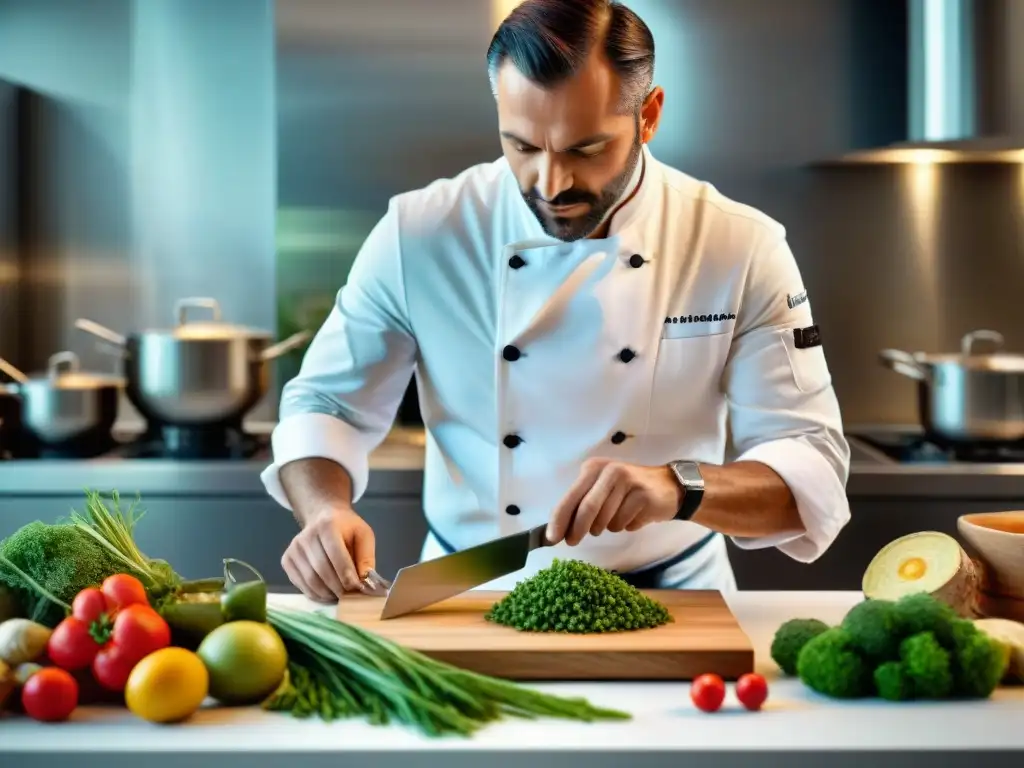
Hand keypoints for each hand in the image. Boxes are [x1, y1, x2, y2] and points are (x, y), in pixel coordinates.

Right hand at [281, 507, 375, 601]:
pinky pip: (300, 584)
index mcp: (327, 526)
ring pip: (310, 580)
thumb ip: (366, 557)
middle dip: (338, 587)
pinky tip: (327, 594)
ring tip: (340, 597)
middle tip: (351, 597)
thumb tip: (365, 582)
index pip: (336, 554)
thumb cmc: (347, 528)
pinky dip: (315, 594)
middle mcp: (306, 536)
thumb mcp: (363, 535)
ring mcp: (294, 549)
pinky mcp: (286, 560)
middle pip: (322, 569)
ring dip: (327, 594)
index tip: (357, 588)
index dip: (347, 575)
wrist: (322, 517)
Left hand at [546, 458, 682, 546]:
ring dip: (606, 527)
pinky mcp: (643, 496)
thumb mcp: (602, 489)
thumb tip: (559, 529)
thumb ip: (581, 505)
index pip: (570, 497)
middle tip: (572, 542)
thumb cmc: (628, 490)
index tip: (551, 538)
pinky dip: (625, 526)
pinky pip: (624, 523)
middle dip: (577, 529)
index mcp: (593, 468)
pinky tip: (634, 516)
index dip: (559, 519)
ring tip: (617, 518)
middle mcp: (609, 471)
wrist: (668, 487)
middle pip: (586, 508)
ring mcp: (627, 482)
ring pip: (605, 520)